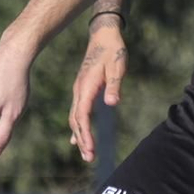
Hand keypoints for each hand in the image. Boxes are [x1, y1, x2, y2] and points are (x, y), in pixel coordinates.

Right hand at [68, 15, 127, 162]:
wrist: (104, 35)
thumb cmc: (113, 50)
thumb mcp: (117, 65)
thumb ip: (114, 84)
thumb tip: (112, 103)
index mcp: (86, 87)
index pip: (82, 116)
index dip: (85, 134)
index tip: (90, 149)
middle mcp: (79, 91)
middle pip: (76, 121)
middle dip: (82, 140)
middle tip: (89, 158)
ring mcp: (79, 90)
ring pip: (75, 118)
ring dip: (80, 136)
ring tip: (86, 154)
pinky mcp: (83, 89)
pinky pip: (78, 112)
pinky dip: (78, 127)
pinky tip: (78, 139)